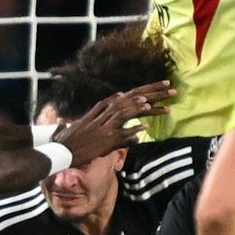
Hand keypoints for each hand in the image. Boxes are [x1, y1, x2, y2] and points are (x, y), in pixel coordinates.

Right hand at [54, 80, 174, 164]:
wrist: (62, 149)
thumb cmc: (73, 138)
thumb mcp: (88, 122)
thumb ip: (100, 113)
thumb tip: (116, 98)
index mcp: (104, 108)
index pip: (130, 95)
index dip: (147, 89)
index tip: (162, 84)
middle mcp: (106, 114)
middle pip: (133, 99)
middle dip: (153, 92)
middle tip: (171, 88)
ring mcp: (107, 126)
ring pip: (128, 112)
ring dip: (146, 108)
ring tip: (162, 103)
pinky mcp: (106, 140)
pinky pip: (122, 134)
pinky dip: (132, 129)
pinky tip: (145, 126)